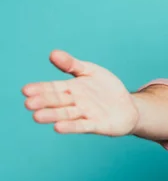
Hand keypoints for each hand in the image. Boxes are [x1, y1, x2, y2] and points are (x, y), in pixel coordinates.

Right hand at [22, 50, 138, 135]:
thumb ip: (72, 65)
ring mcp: (85, 114)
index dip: (40, 89)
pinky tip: (58, 128)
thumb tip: (52, 53)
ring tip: (37, 116)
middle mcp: (75, 102)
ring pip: (66, 114)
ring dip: (53, 115)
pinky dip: (71, 126)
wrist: (128, 107)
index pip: (53, 88)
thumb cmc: (106, 88)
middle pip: (57, 101)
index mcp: (71, 88)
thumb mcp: (91, 71)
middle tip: (28, 103)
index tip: (26, 90)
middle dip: (43, 102)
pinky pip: (82, 126)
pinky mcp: (97, 125)